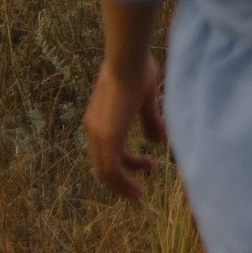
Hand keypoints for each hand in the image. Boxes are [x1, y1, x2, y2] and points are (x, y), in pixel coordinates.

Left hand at [82, 53, 167, 200]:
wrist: (127, 59)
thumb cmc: (138, 70)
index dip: (124, 164)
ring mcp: (97, 134)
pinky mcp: (107, 136)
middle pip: (103, 165)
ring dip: (122, 185)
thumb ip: (149, 122)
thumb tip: (158, 141)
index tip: (144, 167)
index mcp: (99, 121)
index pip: (107, 151)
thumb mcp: (145, 101)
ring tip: (138, 194)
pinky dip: (122, 182)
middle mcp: (93, 130)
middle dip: (121, 180)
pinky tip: (136, 188)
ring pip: (105, 171)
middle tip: (138, 190)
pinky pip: (111, 168)